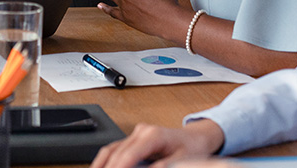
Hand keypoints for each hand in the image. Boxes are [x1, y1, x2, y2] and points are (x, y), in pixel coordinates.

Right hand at [91, 120, 225, 167]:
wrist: (195, 138)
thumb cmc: (191, 148)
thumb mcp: (182, 161)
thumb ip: (162, 167)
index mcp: (153, 135)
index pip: (129, 154)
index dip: (118, 167)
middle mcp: (141, 131)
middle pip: (117, 152)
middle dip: (109, 167)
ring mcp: (136, 133)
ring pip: (112, 149)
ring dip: (102, 164)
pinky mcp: (134, 139)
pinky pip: (116, 149)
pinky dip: (107, 160)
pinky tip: (100, 167)